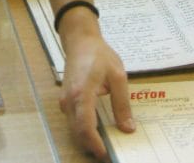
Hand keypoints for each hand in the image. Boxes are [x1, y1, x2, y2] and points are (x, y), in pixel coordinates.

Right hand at [59, 19, 134, 160]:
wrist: (80, 41)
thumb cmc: (99, 55)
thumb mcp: (118, 76)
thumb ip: (122, 104)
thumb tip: (128, 128)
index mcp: (82, 94)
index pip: (85, 126)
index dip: (95, 143)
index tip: (106, 153)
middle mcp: (69, 101)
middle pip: (78, 132)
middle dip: (92, 145)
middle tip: (110, 152)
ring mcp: (65, 102)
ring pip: (74, 128)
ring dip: (88, 139)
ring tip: (106, 143)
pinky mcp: (66, 101)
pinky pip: (74, 120)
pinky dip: (84, 129)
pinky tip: (99, 130)